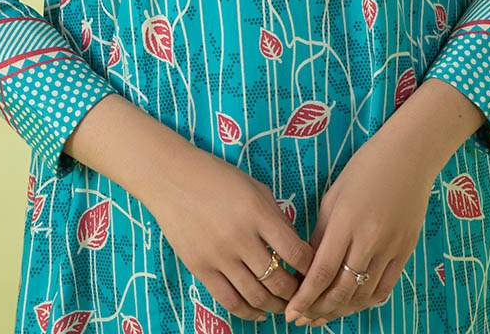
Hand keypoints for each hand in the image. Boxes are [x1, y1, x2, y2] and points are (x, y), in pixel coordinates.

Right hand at [147, 144, 315, 322]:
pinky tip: (260, 313)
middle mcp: (240, 238)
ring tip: (286, 306)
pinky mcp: (200, 268)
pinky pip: (229, 301)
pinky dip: (249, 312)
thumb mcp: (255, 188)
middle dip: (297, 293)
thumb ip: (276, 218)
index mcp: (258, 213)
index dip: (311, 268)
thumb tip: (295, 249)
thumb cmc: (218, 177)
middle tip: (304, 295)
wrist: (172, 178)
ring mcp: (219, 256)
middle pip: (278, 281)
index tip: (317, 272)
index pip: (295, 253)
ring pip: (256, 297)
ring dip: (276, 306)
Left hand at [282, 132, 436, 326]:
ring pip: (363, 294)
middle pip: (342, 290)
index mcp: (345, 221)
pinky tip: (352, 304)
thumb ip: (321, 234)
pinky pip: (385, 288)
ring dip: (341, 310)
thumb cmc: (365, 169)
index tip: (291, 312)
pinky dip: (366, 301)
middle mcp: (369, 239)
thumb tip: (309, 269)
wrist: (409, 157)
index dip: (305, 297)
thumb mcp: (334, 196)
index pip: (322, 271)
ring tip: (323, 316)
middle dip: (319, 309)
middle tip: (303, 319)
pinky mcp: (406, 251)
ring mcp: (390, 247)